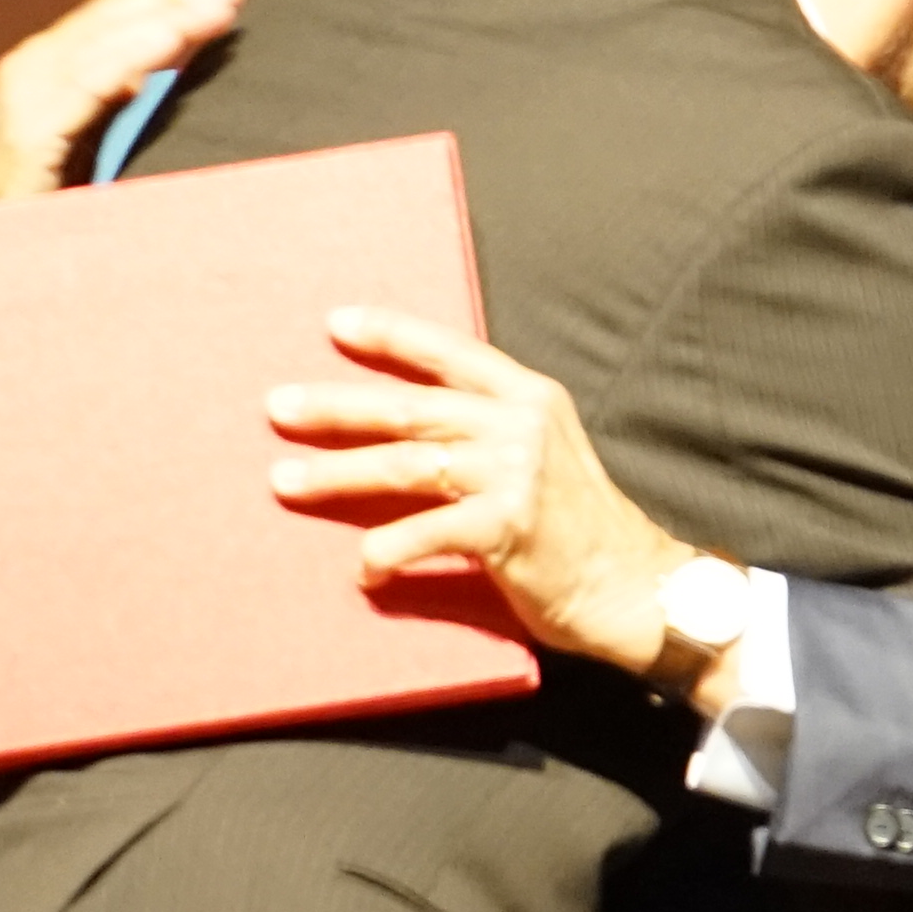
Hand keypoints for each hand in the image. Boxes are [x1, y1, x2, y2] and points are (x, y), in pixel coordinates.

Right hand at [0, 0, 243, 199]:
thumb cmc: (40, 218)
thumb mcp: (83, 147)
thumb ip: (108, 101)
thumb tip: (152, 62)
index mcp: (45, 81)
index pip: (106, 22)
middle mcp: (27, 82)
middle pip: (103, 21)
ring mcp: (21, 107)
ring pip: (98, 43)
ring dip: (159, 17)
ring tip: (212, 2)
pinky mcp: (24, 140)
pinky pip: (85, 84)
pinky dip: (129, 55)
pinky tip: (170, 38)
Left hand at [263, 310, 713, 697]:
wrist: (634, 587)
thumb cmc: (576, 528)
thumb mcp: (541, 455)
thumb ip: (487, 431)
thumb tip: (406, 427)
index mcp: (526, 397)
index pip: (447, 354)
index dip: (389, 336)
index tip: (333, 324)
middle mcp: (519, 425)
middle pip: (409, 407)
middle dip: (336, 407)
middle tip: (278, 407)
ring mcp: (515, 473)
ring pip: (405, 464)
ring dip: (337, 474)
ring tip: (284, 481)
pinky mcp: (509, 526)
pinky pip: (428, 533)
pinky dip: (387, 550)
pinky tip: (361, 567)